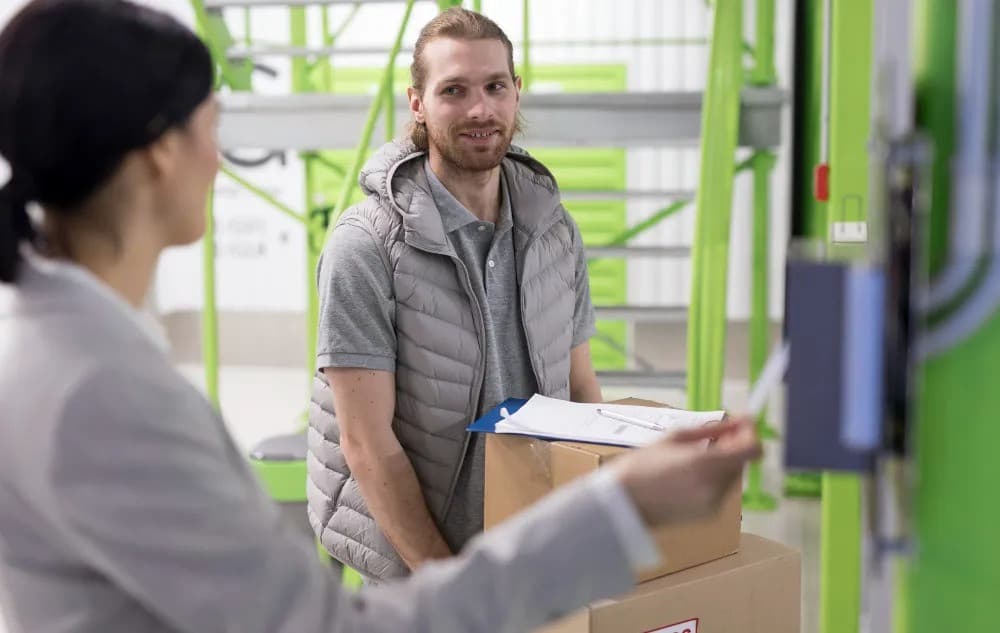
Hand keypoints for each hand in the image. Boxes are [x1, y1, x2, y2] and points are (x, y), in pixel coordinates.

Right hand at [613, 418, 760, 526]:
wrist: (622, 504)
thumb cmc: (641, 466)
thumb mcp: (674, 438)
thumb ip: (711, 430)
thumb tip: (738, 422)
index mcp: (705, 464)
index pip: (752, 450)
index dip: (751, 433)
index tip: (742, 423)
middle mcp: (715, 487)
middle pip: (741, 461)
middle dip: (734, 447)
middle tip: (716, 436)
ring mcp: (714, 504)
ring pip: (732, 476)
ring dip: (723, 463)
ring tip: (695, 456)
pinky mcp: (709, 515)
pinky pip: (721, 490)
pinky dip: (713, 479)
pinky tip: (689, 475)